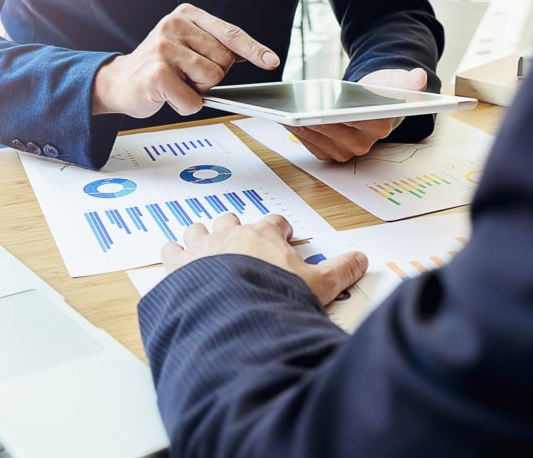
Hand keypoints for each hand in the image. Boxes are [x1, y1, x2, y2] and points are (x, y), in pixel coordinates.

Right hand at [92, 3, 279, 116]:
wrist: (120, 81)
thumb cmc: (159, 66)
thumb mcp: (187, 46)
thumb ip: (215, 46)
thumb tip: (254, 55)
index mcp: (186, 15)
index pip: (230, 33)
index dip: (254, 49)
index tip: (271, 61)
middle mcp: (174, 26)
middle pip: (225, 61)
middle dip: (212, 76)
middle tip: (187, 75)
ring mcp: (164, 48)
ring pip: (211, 80)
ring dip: (197, 91)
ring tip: (176, 83)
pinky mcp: (157, 73)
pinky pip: (193, 100)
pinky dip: (184, 105)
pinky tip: (167, 95)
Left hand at [161, 213, 367, 305]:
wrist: (235, 312)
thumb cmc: (275, 296)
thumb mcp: (319, 285)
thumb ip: (341, 271)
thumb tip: (362, 260)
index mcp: (264, 235)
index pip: (274, 223)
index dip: (279, 229)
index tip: (283, 234)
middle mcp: (231, 235)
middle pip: (231, 220)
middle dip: (235, 229)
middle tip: (241, 242)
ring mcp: (202, 248)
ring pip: (198, 230)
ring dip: (201, 237)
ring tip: (204, 248)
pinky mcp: (179, 267)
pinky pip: (170, 251)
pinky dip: (173, 256)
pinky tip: (175, 263)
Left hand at [284, 67, 427, 161]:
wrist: (371, 102)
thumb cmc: (380, 90)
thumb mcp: (393, 80)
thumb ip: (406, 81)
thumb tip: (420, 77)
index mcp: (380, 125)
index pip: (355, 120)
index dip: (335, 116)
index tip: (319, 111)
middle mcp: (363, 144)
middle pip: (331, 130)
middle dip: (312, 119)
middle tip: (293, 109)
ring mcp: (346, 152)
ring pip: (317, 138)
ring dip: (299, 125)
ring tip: (285, 111)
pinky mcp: (330, 154)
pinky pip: (310, 144)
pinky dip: (297, 131)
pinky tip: (287, 118)